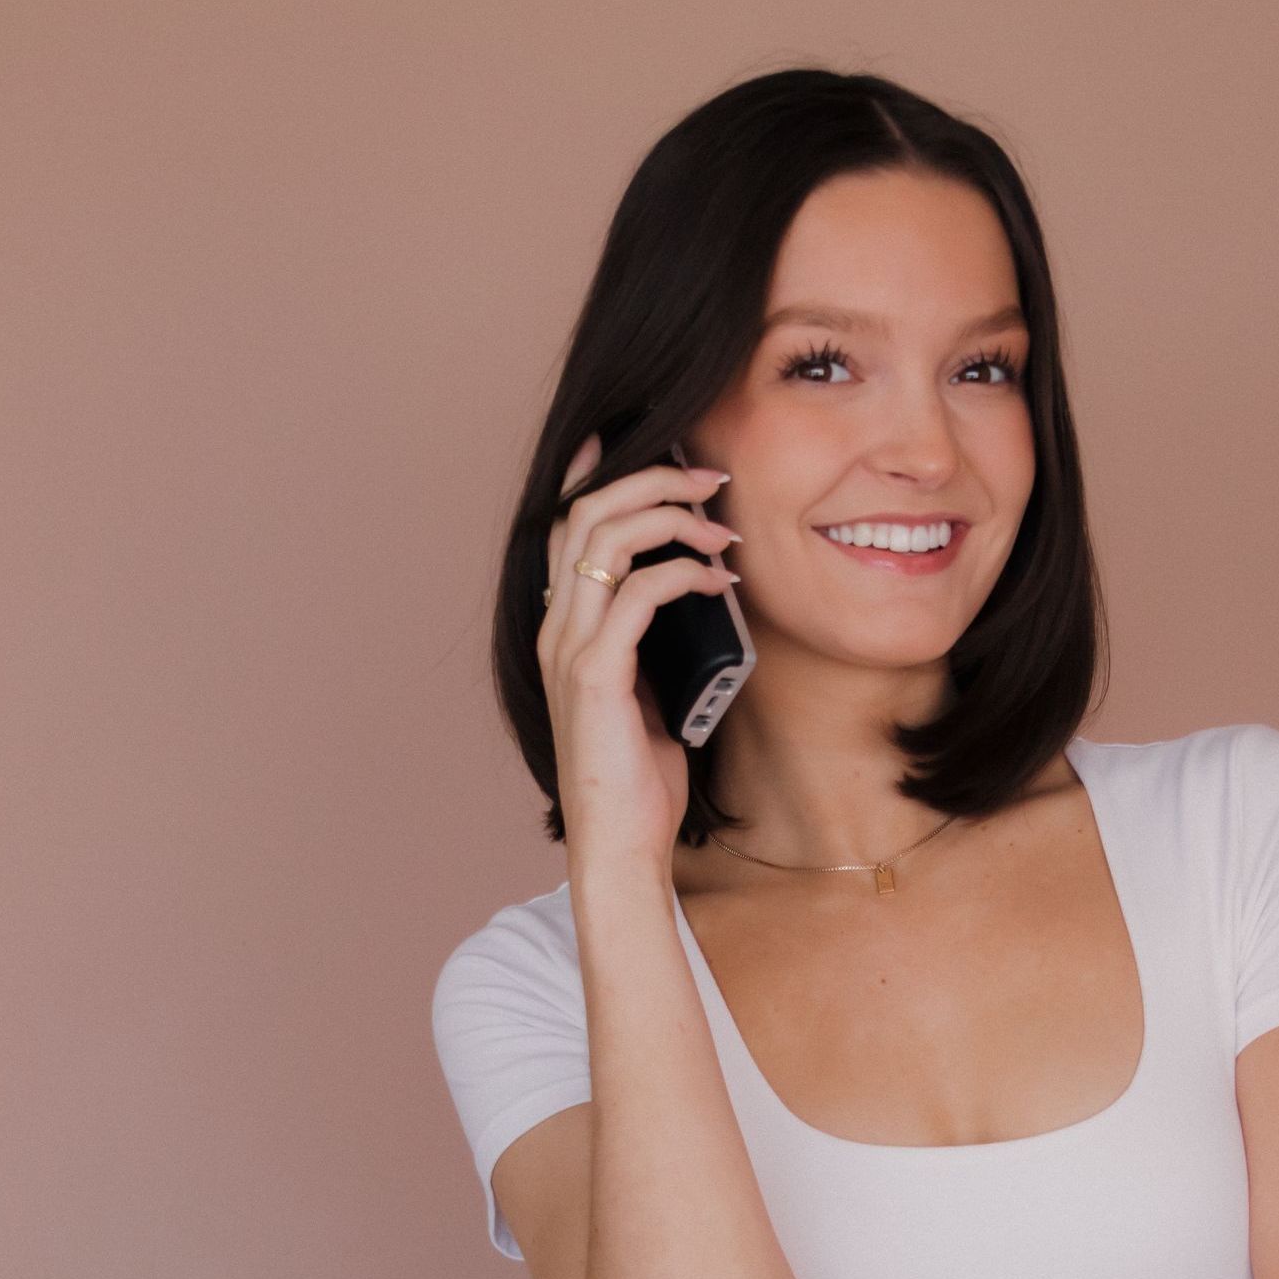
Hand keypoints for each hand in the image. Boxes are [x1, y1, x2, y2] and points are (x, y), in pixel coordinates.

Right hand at [540, 434, 740, 879]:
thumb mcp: (650, 692)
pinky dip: (682, 574)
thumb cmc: (639, 777)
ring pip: (605, 541)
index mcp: (564, 629)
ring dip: (670, 518)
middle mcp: (557, 629)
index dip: (593, 473)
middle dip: (649, 479)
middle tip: (710, 478)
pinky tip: (718, 582)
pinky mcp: (595, 676)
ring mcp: (571, 650)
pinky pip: (637, 595)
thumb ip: (655, 643)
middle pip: (584, 515)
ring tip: (721, 529)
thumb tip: (700, 600)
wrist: (621, 841)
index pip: (564, 528)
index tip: (634, 437)